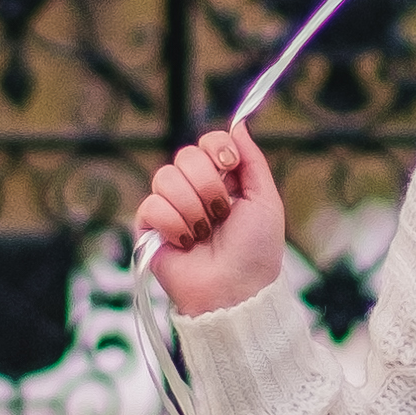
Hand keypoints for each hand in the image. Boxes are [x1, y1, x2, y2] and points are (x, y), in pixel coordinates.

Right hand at [133, 120, 286, 321]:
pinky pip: (152, 205)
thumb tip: (239, 124)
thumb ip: (252, 160)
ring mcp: (171, 208)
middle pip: (186, 155)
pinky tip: (186, 242)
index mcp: (222, 181)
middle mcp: (194, 190)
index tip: (228, 166)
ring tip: (204, 233)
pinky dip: (174, 225)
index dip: (216, 149)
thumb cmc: (255, 252)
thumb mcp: (265, 201)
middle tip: (221, 213)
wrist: (235, 290)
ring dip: (192, 208)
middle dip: (208, 185)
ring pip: (166, 177)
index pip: (208, 142)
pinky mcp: (150, 228)